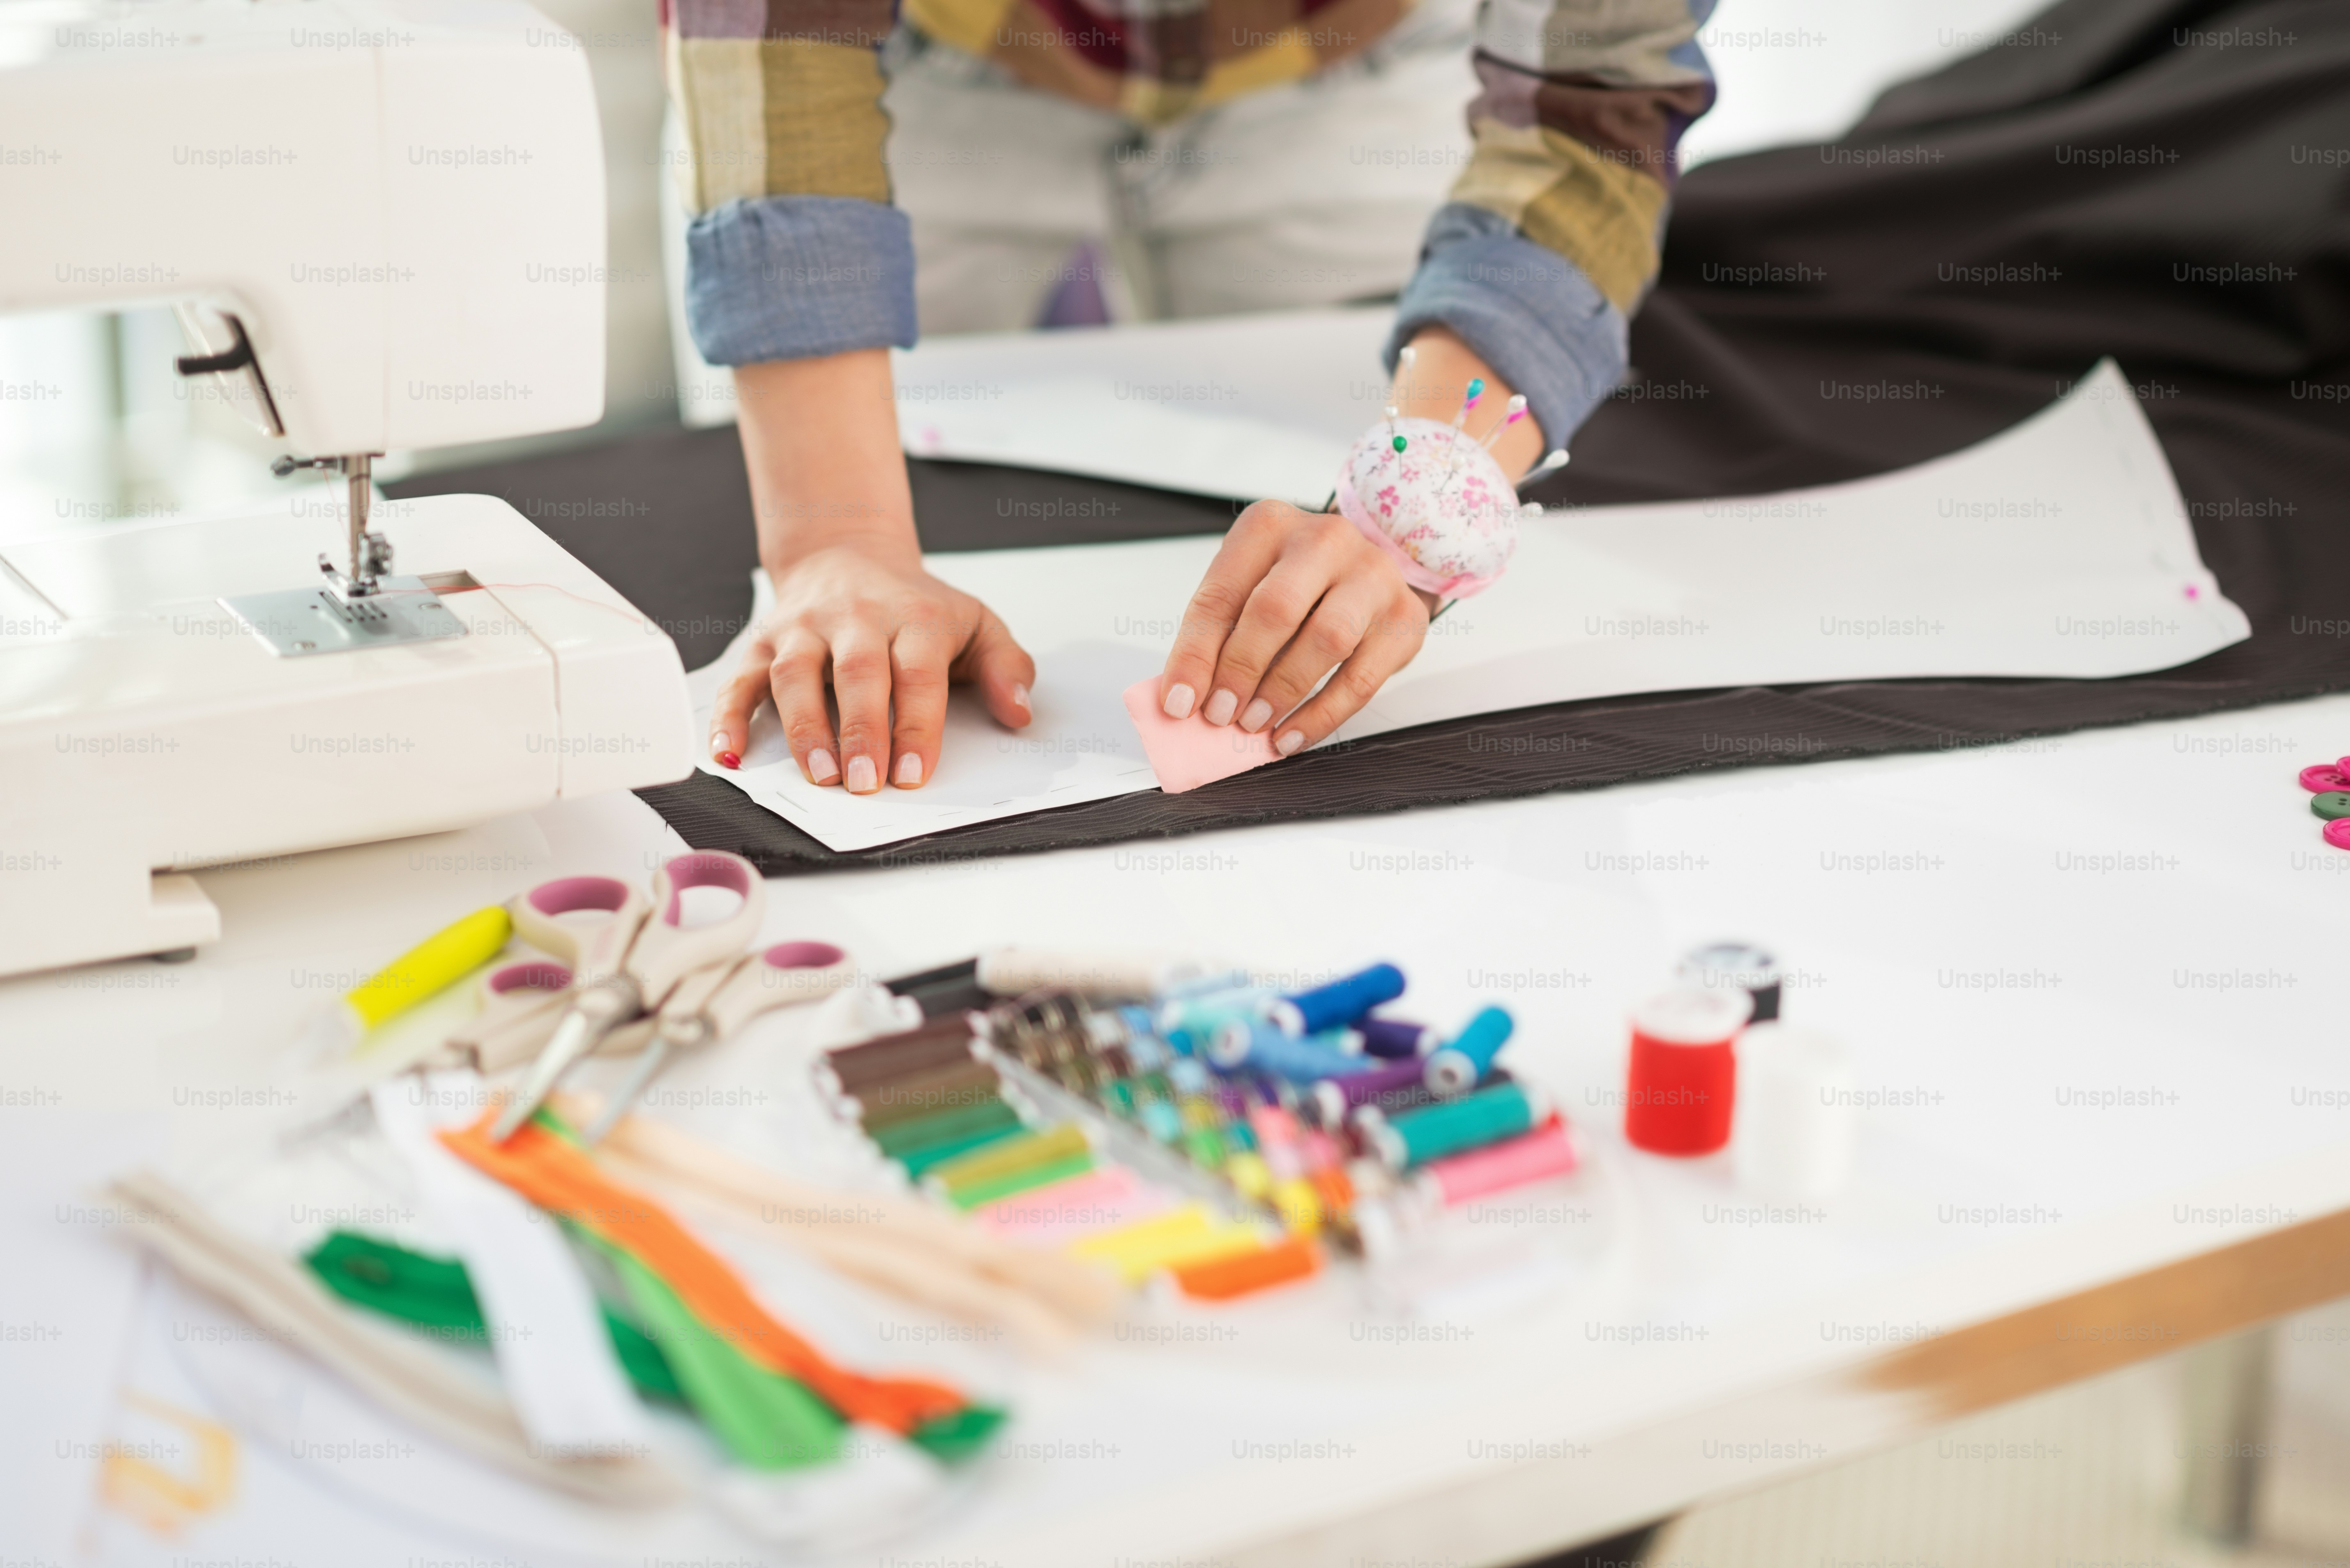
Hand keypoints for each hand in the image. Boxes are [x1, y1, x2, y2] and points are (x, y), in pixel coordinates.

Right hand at [709, 539, 1033, 792]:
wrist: (849, 556)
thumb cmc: (917, 607)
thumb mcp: (977, 623)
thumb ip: (1007, 667)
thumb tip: (1020, 713)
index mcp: (913, 617)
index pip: (916, 672)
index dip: (916, 723)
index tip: (916, 773)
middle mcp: (854, 620)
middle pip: (857, 674)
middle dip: (861, 730)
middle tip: (865, 782)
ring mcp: (803, 629)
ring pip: (796, 675)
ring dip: (804, 728)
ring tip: (819, 775)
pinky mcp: (763, 642)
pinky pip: (740, 680)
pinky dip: (727, 717)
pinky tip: (729, 754)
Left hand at [1155, 501, 1433, 755]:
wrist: (1368, 566)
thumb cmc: (1296, 581)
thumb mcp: (1246, 587)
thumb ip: (1215, 635)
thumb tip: (1184, 699)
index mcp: (1270, 526)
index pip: (1222, 594)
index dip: (1195, 654)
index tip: (1179, 703)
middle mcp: (1325, 540)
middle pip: (1277, 610)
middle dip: (1241, 670)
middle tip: (1220, 713)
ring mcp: (1372, 576)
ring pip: (1327, 640)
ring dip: (1283, 692)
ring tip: (1253, 724)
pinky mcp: (1403, 618)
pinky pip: (1362, 679)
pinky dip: (1321, 715)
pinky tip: (1292, 736)